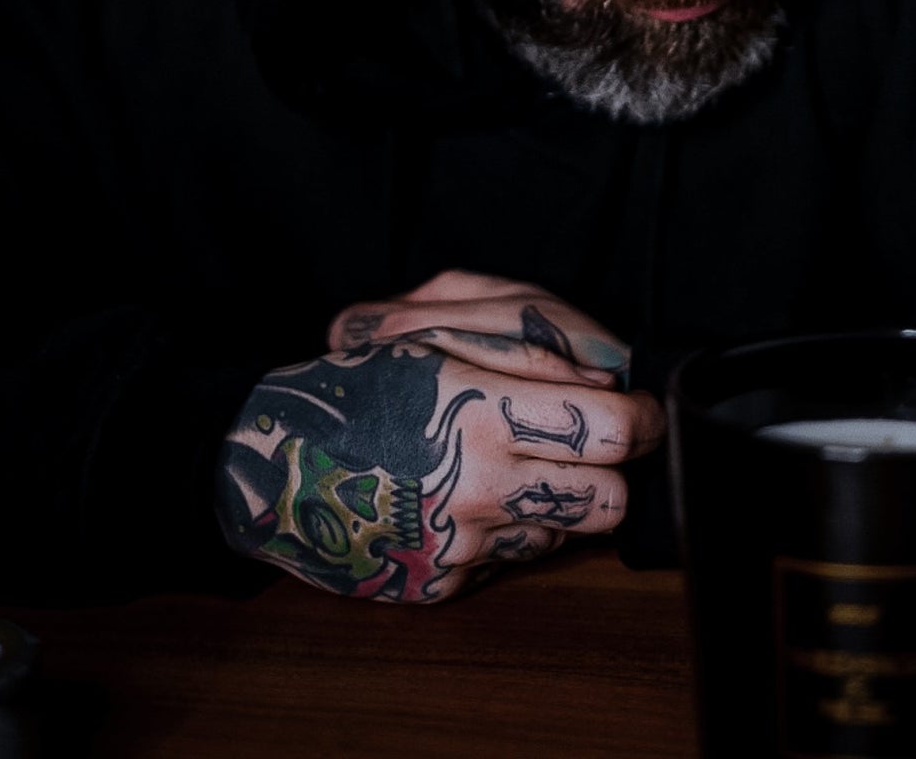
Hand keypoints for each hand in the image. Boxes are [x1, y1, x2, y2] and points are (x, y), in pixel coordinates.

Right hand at [216, 281, 661, 602]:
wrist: (272, 464)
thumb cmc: (358, 382)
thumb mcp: (438, 332)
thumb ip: (531, 351)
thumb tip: (610, 384)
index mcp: (484, 415)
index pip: (615, 434)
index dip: (643, 419)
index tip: (640, 410)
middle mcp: (482, 489)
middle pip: (611, 502)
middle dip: (613, 471)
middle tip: (589, 444)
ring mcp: (465, 546)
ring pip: (565, 533)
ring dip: (555, 500)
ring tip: (505, 463)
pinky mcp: (447, 584)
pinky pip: (512, 558)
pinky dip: (506, 527)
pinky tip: (464, 495)